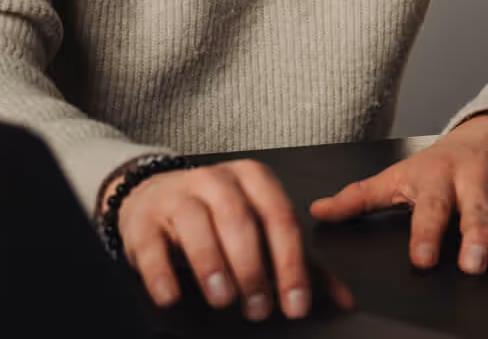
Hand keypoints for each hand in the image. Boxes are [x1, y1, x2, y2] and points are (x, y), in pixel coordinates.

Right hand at [107, 159, 353, 321]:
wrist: (154, 196)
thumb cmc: (218, 216)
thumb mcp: (260, 231)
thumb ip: (300, 264)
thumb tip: (344, 301)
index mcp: (253, 179)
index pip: (280, 217)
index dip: (290, 263)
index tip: (295, 304)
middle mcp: (215, 180)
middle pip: (239, 220)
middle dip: (251, 268)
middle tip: (258, 308)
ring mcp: (176, 196)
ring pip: (196, 224)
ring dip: (211, 265)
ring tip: (223, 299)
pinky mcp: (143, 220)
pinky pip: (151, 245)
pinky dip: (161, 273)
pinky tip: (172, 296)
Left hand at [308, 112, 487, 273]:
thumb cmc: (441, 162)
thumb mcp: (400, 174)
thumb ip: (360, 198)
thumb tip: (318, 214)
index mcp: (440, 180)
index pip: (430, 209)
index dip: (426, 233)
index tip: (424, 259)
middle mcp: (478, 182)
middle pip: (478, 213)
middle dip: (480, 237)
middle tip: (477, 263)